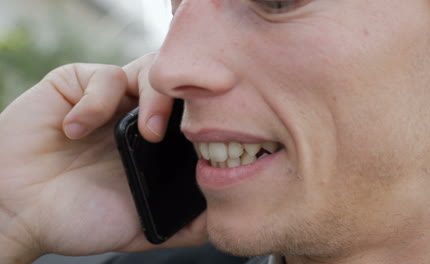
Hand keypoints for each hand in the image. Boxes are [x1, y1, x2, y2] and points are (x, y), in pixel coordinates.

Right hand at [0, 55, 206, 262]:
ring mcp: (108, 99)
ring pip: (149, 71)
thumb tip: (222, 218)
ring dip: (153, 97)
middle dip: (185, 104)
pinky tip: (75, 131)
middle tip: (173, 136)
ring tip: (143, 133)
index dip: (206, 119)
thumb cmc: (77, 220)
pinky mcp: (76, 85)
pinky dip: (95, 102)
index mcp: (155, 145)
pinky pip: (103, 77)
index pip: (193, 115)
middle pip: (178, 88)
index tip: (212, 140)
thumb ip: (183, 226)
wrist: (19, 212)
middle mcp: (136, 117)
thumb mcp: (142, 228)